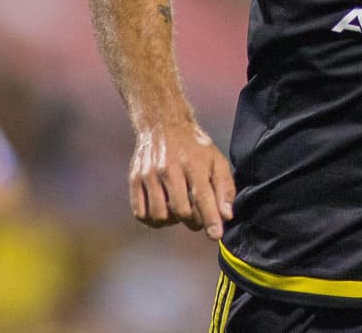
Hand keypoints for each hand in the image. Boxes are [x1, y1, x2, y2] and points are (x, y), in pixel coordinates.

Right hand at [129, 120, 234, 240]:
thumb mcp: (217, 161)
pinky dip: (153, 219)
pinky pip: (141, 213)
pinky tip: (164, 210)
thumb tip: (227, 216)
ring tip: (180, 212)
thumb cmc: (195, 147)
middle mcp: (169, 169)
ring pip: (159, 215)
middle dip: (193, 222)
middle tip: (199, 219)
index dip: (210, 219)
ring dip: (172, 221)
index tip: (215, 236)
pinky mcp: (134, 180)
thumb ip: (224, 188)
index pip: (202, 196)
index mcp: (194, 163)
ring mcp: (149, 175)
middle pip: (180, 210)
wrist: (163, 125)